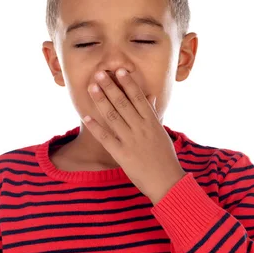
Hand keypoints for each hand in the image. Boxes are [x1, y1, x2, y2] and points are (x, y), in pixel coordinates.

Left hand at [83, 68, 186, 203]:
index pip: (138, 97)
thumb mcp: (161, 132)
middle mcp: (141, 128)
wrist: (167, 182)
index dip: (128, 83)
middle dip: (110, 87)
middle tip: (99, 73)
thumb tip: (150, 96)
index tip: (119, 70)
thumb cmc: (165, 157)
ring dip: (101, 100)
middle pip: (123, 103)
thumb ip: (153, 114)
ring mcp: (131, 141)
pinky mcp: (122, 154)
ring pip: (113, 116)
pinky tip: (86, 116)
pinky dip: (96, 126)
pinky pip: (106, 137)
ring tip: (92, 87)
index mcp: (152, 122)